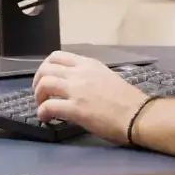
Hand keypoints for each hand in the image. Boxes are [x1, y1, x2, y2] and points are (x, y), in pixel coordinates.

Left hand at [32, 51, 147, 144]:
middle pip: (46, 68)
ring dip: (38, 96)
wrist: (137, 114)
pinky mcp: (75, 108)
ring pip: (44, 84)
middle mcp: (80, 73)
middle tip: (40, 95)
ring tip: (42, 106)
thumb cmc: (127, 99)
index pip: (57, 56)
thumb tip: (76, 86)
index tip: (46, 79)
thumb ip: (89, 77)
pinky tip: (46, 118)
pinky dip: (42, 112)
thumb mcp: (106, 77)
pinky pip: (48, 106)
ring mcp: (77, 89)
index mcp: (88, 64)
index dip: (46, 67)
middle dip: (37, 82)